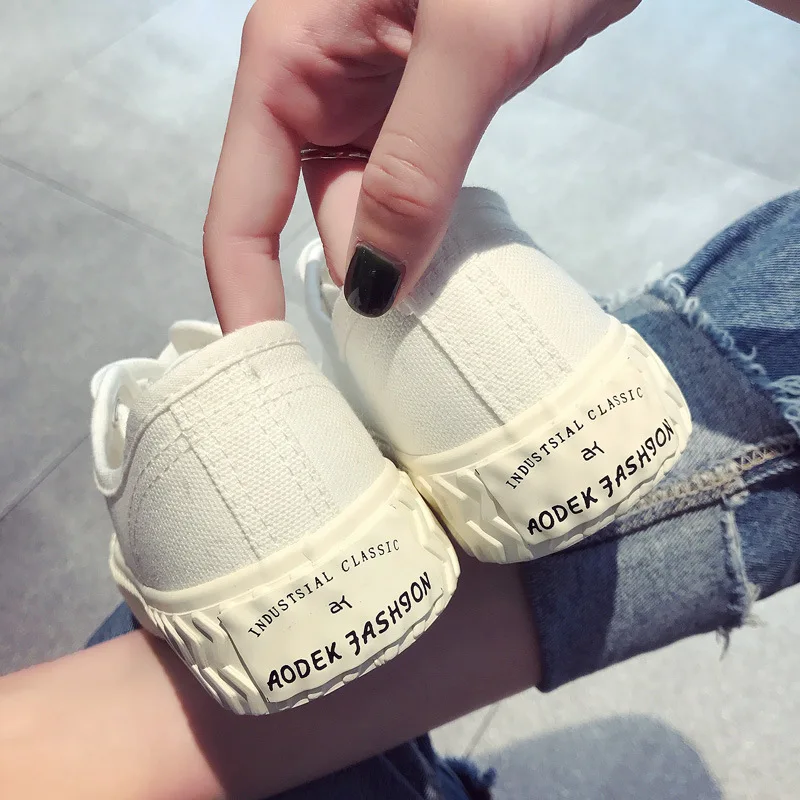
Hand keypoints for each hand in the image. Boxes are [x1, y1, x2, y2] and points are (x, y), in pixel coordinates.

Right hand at [204, 0, 638, 329]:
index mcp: (288, 58)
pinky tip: (449, 265)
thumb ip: (416, 165)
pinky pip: (405, 188)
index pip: (239, 208)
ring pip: (362, 206)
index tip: (268, 381)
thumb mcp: (471, 43)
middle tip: (397, 352)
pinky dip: (424, 230)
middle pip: (307, 214)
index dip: (246, 299)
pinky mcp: (422, 103)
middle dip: (349, 279)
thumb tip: (371, 287)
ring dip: (395, 259)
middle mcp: (315, 82)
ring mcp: (371, 95)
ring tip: (434, 317)